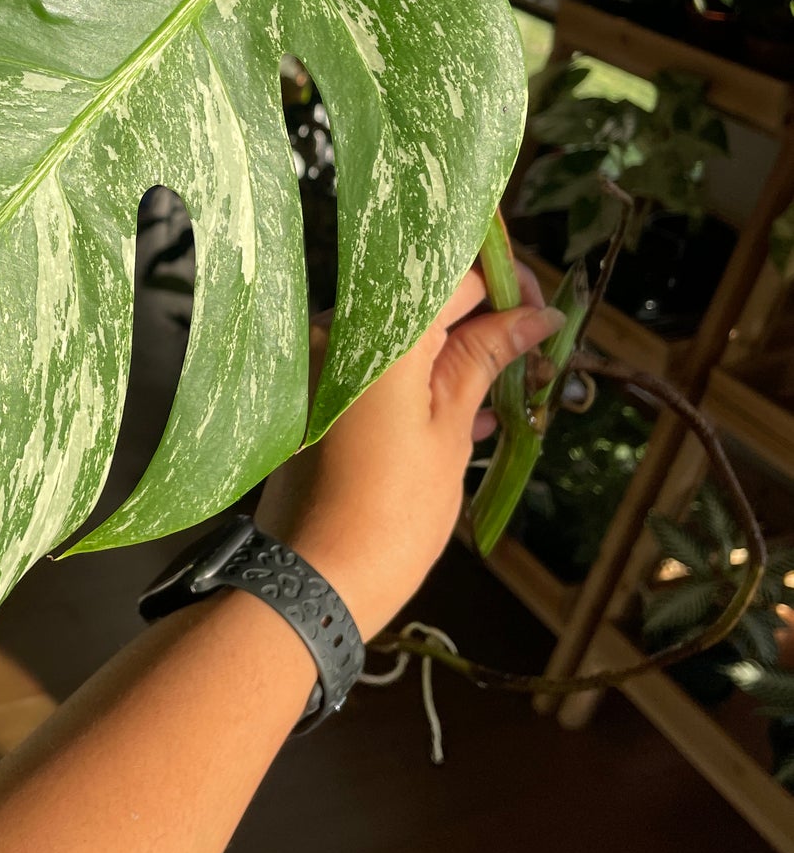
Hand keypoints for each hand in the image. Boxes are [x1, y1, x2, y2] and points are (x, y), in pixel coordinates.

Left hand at [256, 266, 560, 640]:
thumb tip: (536, 316)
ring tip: (511, 388)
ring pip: (401, 335)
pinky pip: (374, 367)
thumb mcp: (450, 431)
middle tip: (532, 353)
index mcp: (377, 328)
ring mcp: (318, 362)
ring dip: (455, 354)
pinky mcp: (312, 395)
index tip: (543, 313)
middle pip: (421, 299)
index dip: (505, 283)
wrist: (310, 580)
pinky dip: (419, 381)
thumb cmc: (392, 511)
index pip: (451, 273)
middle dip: (481, 319)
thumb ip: (484, 360)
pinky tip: (471, 414)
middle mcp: (337, 328)